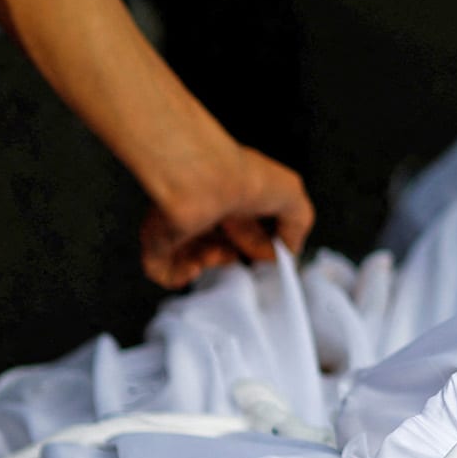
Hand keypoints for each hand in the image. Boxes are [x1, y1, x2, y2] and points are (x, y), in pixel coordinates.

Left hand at [140, 143, 314, 287]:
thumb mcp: (292, 196)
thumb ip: (298, 223)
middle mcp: (206, 208)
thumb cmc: (245, 181)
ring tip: (218, 253)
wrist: (205, 183)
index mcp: (234, 195)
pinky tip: (195, 265)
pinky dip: (180, 277)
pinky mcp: (158, 241)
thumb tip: (289, 248)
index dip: (259, 244)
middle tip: (245, 257)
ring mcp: (180, 224)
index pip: (245, 226)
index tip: (269, 257)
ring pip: (195, 258)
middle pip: (220, 243)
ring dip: (212, 263)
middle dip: (235, 254)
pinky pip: (164, 271)